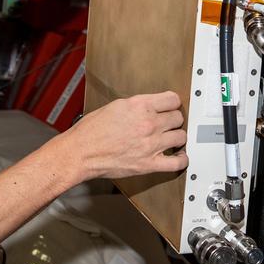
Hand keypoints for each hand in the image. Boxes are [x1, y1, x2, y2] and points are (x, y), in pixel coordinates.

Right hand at [58, 91, 187, 180]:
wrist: (81, 152)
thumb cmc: (92, 131)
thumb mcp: (115, 106)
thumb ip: (137, 105)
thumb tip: (151, 106)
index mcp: (139, 106)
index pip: (172, 99)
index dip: (172, 103)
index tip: (171, 107)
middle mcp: (148, 123)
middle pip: (178, 117)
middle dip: (173, 120)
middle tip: (167, 124)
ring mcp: (151, 144)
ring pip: (181, 137)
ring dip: (177, 137)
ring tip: (171, 138)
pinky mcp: (149, 164)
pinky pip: (177, 163)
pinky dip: (182, 160)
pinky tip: (179, 156)